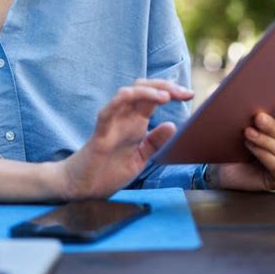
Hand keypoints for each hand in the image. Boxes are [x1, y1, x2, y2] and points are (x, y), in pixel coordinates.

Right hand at [59, 79, 192, 199]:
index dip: (171, 91)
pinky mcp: (100, 134)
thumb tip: (172, 126)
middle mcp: (124, 118)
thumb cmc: (110, 170)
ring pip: (126, 95)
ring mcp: (111, 123)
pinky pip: (107, 112)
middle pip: (142, 89)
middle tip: (183, 92)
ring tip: (164, 96)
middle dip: (163, 86)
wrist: (85, 188)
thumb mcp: (141, 158)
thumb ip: (155, 143)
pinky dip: (117, 102)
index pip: (153, 97)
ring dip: (146, 91)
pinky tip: (129, 96)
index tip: (189, 94)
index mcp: (136, 122)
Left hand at [214, 103, 274, 190]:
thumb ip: (236, 102)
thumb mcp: (236, 120)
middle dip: (273, 125)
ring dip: (264, 140)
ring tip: (247, 132)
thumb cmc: (233, 140)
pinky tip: (250, 146)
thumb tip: (222, 87)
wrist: (222, 168)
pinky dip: (263, 154)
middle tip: (258, 117)